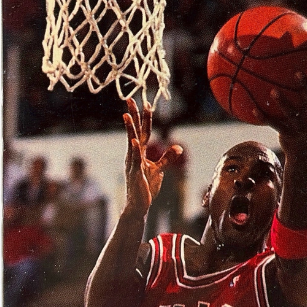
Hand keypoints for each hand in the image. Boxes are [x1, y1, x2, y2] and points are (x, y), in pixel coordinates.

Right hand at [122, 98, 182, 216]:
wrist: (138, 205)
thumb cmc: (146, 187)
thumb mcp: (159, 170)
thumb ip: (167, 158)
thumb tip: (178, 147)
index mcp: (140, 153)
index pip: (143, 132)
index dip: (145, 118)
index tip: (146, 104)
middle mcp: (134, 155)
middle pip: (135, 131)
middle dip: (133, 115)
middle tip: (130, 100)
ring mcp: (133, 163)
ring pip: (132, 142)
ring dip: (130, 129)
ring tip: (127, 115)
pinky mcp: (135, 173)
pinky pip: (135, 159)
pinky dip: (134, 150)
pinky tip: (134, 141)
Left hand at [270, 64, 306, 148]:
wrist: (304, 153)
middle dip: (304, 87)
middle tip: (297, 73)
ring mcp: (300, 127)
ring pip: (291, 113)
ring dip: (282, 102)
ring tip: (273, 91)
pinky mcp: (288, 134)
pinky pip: (274, 124)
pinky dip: (264, 117)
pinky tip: (254, 109)